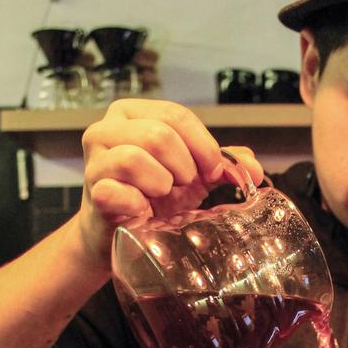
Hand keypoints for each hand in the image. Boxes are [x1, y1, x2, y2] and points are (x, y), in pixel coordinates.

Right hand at [77, 98, 264, 269]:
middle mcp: (107, 129)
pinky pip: (117, 191)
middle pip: (159, 135)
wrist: (117, 233)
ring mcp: (95, 160)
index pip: (176, 116)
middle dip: (182, 167)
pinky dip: (139, 204)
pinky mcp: (92, 191)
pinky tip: (143, 211)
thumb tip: (255, 170)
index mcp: (133, 114)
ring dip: (161, 184)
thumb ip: (221, 165)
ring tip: (159, 196)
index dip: (203, 146)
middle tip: (181, 186)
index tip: (212, 171)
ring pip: (135, 159)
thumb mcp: (191, 175)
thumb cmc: (152, 197)